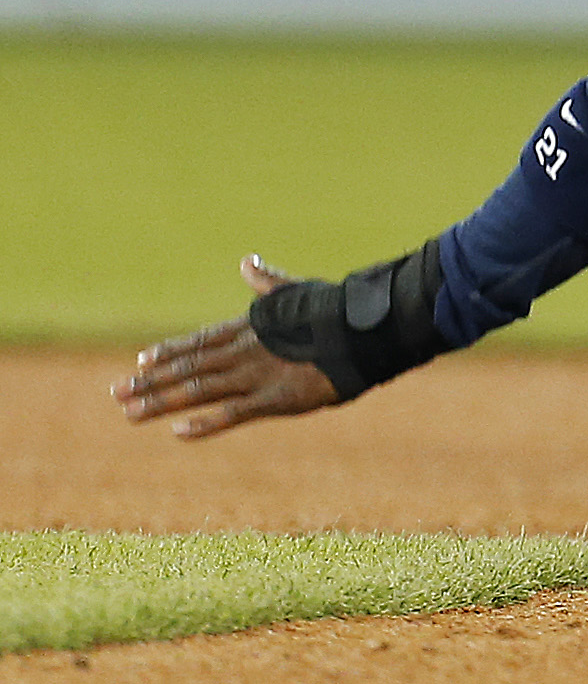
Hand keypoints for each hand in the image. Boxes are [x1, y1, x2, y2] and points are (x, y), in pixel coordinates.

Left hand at [113, 257, 342, 439]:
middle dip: (149, 382)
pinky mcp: (276, 400)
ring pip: (198, 391)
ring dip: (162, 402)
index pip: (198, 340)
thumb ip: (267, 283)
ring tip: (130, 414)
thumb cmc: (334, 310)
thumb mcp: (297, 292)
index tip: (140, 361)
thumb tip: (248, 260)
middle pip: (187, 368)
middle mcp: (244, 352)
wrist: (365, 330)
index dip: (168, 351)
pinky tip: (178, 432)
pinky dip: (205, 424)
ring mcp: (257, 376)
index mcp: (249, 328)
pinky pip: (233, 414)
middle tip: (115, 393)